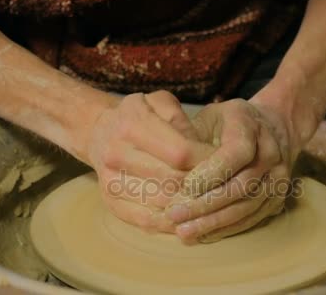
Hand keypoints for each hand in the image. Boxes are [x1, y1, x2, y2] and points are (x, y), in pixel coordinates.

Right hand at [86, 91, 213, 232]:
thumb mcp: (160, 102)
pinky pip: (146, 220)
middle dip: (203, 185)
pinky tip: (190, 217)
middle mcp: (117, 153)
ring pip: (162, 202)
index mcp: (132, 123)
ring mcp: (111, 181)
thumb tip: (201, 149)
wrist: (99, 132)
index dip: (207, 161)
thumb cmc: (140, 115)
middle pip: (173, 179)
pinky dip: (172, 223)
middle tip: (224, 185)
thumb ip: (182, 120)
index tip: (226, 162)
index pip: (180, 151)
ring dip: (191, 206)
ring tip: (212, 201)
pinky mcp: (111, 202)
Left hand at [165, 99, 299, 241]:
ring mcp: (277, 178)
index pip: (236, 153)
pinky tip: (203, 234)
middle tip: (175, 214)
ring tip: (184, 231)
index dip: (211, 172)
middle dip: (205, 203)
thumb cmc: (229, 122)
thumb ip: (191, 136)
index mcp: (250, 126)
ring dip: (213, 221)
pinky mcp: (277, 198)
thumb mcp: (209, 116)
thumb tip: (166, 164)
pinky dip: (227, 228)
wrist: (274, 126)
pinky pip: (252, 218)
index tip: (185, 187)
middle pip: (240, 185)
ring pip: (247, 206)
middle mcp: (269, 152)